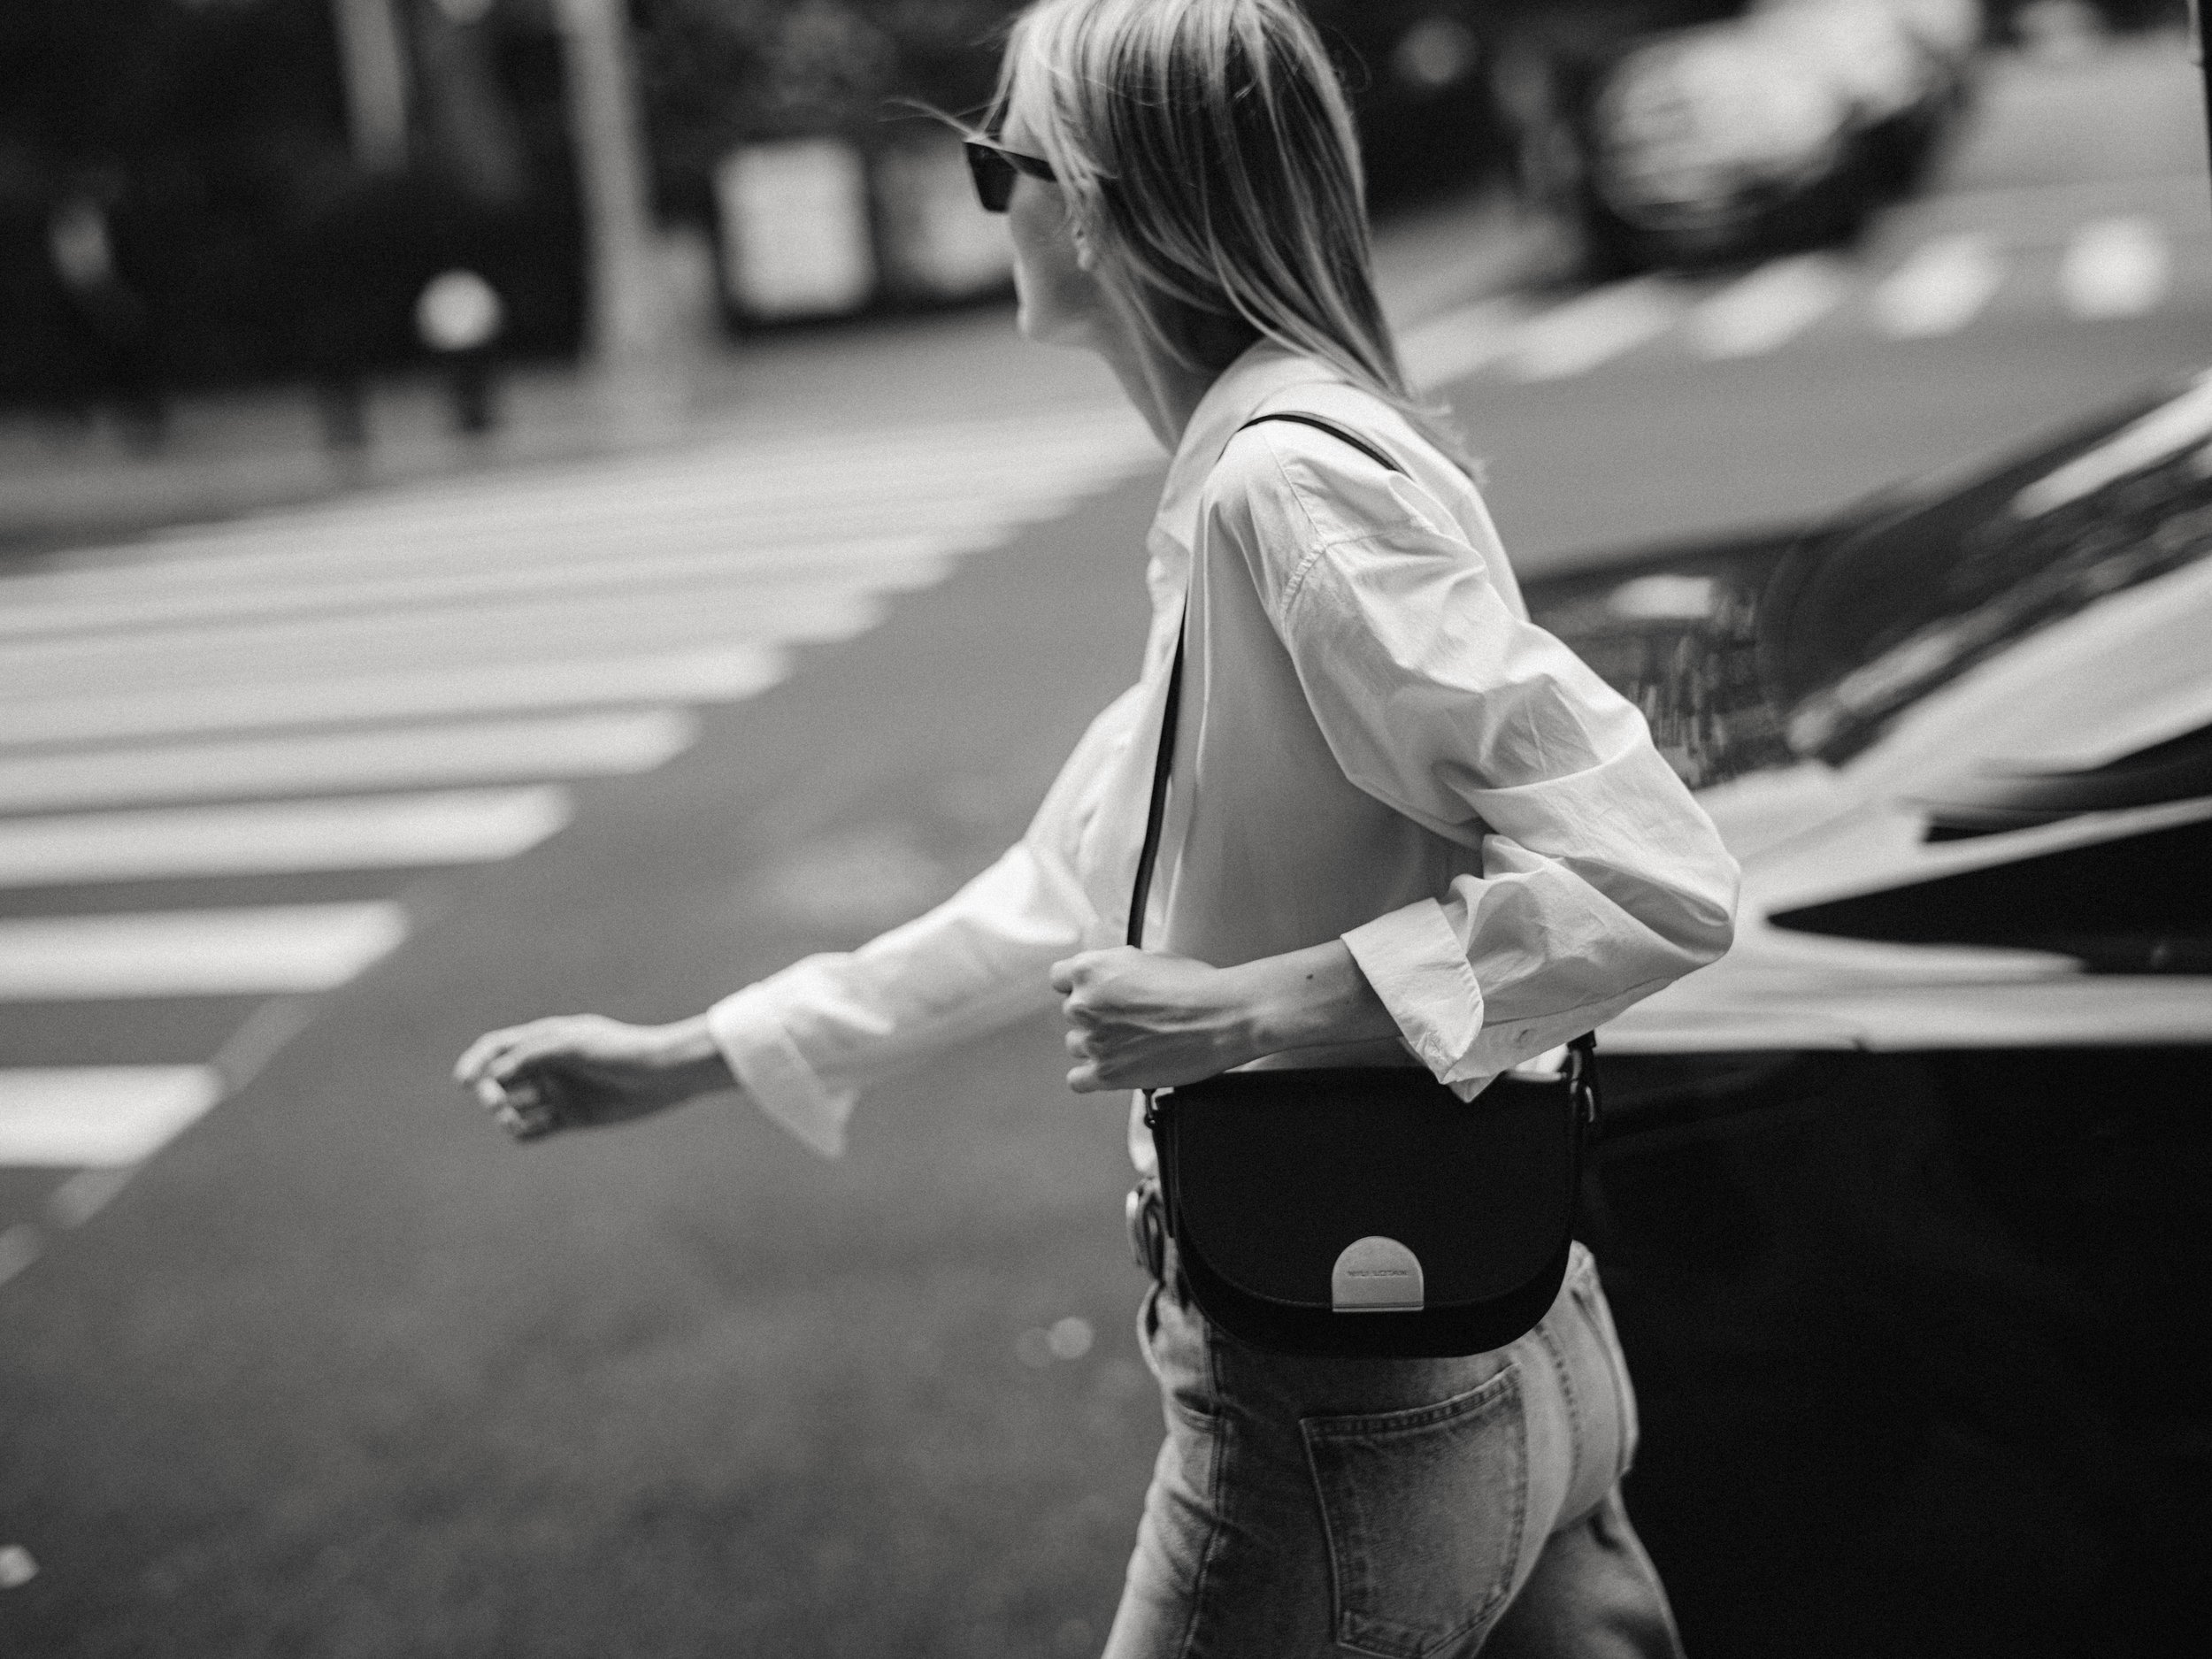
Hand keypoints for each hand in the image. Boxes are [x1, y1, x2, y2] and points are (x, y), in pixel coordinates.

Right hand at [452, 1014, 733, 1142]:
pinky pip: (536, 1129)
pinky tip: (524, 1131)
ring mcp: (559, 1092)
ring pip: (515, 1106)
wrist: (662, 1075)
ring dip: (505, 1114)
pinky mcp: (572, 1117)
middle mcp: (548, 1065)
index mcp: (545, 1039)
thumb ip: (533, 1054)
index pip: (498, 1048)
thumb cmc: (619, 1051)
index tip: (462, 1080)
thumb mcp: (573, 1045)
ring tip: (514, 1119)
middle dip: (490, 1091)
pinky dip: (523, 1132)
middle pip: (500, 1079)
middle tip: (496, 1102)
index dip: (476, 1061)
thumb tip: (494, 1073)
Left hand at [1049, 947, 1260, 1093]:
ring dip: (1098, 1044)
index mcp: (1091, 969)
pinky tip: (1113, 1068)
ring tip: (1131, 1042)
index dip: (1080, 986)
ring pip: (1077, 1045)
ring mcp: (1093, 1040)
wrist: (1220, 1017)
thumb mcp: (1148, 958)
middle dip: (1096, 1015)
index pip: (1060, 978)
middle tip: (1129, 1018)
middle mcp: (1084, 1004)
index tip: (1095, 993)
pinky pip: (1078, 1080)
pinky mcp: (1106, 1073)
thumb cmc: (1195, 986)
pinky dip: (1093, 1076)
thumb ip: (1117, 969)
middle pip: (1073, 1013)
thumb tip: (1112, 977)